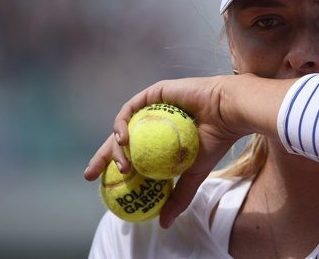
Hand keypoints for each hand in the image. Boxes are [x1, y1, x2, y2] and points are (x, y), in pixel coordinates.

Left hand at [83, 74, 294, 227]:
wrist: (228, 114)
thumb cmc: (215, 142)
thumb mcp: (193, 175)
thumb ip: (178, 196)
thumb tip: (164, 224)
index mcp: (161, 139)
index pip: (133, 153)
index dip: (114, 167)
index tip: (100, 183)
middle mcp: (155, 122)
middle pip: (121, 140)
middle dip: (101, 156)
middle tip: (90, 174)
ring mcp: (153, 107)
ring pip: (124, 126)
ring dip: (115, 146)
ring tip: (121, 163)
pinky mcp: (155, 93)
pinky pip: (131, 107)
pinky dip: (122, 123)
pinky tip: (124, 138)